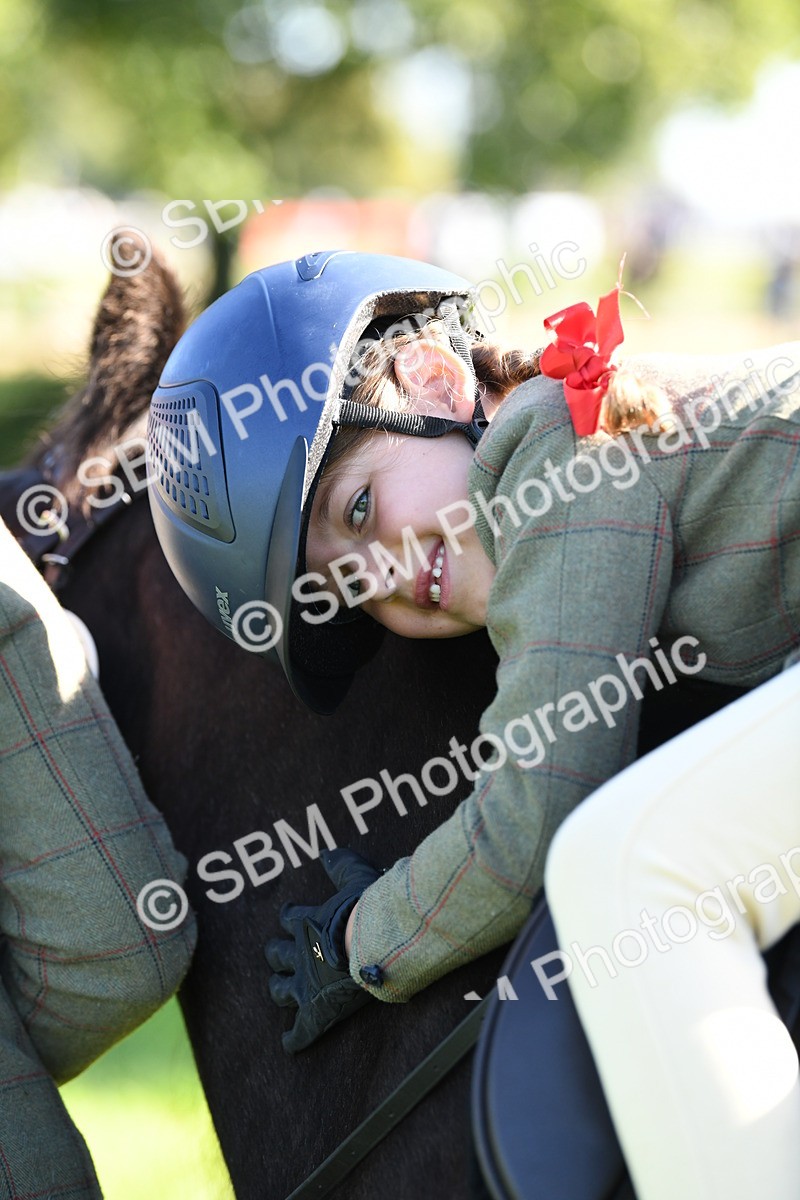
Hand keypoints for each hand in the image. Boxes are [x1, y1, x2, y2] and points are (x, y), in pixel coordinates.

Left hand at [265, 848, 381, 1053]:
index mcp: (308, 923)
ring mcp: (306, 985)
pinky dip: (294, 1039)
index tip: (289, 915)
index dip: (290, 917)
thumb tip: (326, 852)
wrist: (377, 944)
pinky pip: (300, 1032)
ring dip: (279, 990)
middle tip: (280, 954)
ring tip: (281, 990)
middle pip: (276, 955)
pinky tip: (289, 1043)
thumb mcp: (356, 876)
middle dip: (277, 954)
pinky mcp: (316, 1014)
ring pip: (280, 990)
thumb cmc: (369, 909)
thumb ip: (340, 865)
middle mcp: (301, 954)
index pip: (290, 917)